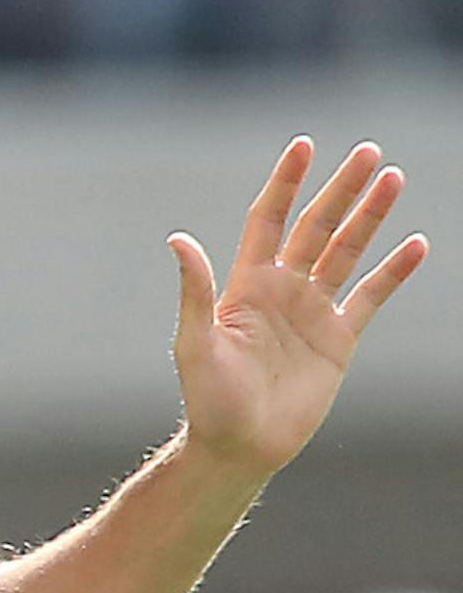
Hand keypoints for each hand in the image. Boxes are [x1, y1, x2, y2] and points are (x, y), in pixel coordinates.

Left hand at [169, 137, 426, 480]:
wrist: (241, 446)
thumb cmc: (209, 399)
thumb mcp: (195, 342)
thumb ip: (195, 290)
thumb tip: (177, 239)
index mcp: (245, 285)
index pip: (268, 221)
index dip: (285, 184)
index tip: (303, 146)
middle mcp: (281, 290)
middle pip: (316, 227)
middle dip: (341, 189)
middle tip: (370, 152)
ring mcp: (311, 312)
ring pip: (347, 252)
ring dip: (370, 217)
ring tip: (393, 179)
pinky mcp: (338, 339)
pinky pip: (371, 297)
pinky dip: (393, 272)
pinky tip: (415, 243)